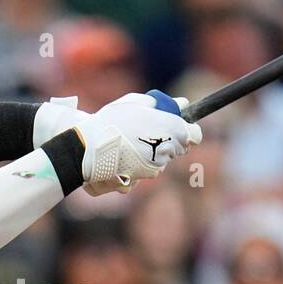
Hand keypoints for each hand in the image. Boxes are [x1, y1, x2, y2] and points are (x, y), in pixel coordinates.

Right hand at [76, 91, 202, 195]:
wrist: (87, 146)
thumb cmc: (111, 120)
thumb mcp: (135, 103)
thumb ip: (161, 105)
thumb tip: (183, 104)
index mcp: (173, 129)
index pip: (195, 135)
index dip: (187, 130)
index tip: (177, 127)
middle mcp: (168, 150)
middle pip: (177, 148)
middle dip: (166, 140)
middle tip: (146, 131)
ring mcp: (155, 167)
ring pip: (160, 160)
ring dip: (151, 153)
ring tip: (130, 142)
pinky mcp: (141, 179)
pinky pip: (144, 172)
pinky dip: (137, 166)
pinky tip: (123, 155)